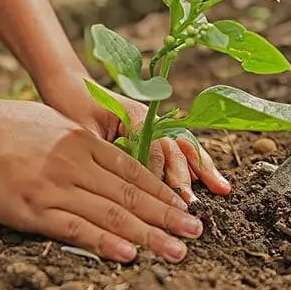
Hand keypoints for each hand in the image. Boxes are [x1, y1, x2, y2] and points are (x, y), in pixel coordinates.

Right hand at [0, 96, 203, 262]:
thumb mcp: (46, 122)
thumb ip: (75, 141)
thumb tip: (99, 155)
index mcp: (79, 139)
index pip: (131, 170)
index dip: (162, 191)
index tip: (183, 207)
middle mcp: (73, 162)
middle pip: (130, 194)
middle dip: (167, 216)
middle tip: (195, 233)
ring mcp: (53, 185)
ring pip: (110, 214)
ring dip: (148, 235)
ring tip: (176, 250)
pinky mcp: (30, 207)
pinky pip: (75, 228)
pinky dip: (105, 243)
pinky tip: (129, 254)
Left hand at [37, 69, 230, 202]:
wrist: (68, 85)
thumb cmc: (71, 106)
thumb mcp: (82, 131)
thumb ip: (103, 152)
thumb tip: (117, 183)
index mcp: (134, 115)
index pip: (153, 149)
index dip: (158, 175)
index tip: (161, 200)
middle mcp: (149, 118)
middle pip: (174, 148)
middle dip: (185, 177)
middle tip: (192, 204)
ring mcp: (153, 124)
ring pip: (182, 147)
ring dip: (201, 169)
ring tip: (222, 189)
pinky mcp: (150, 131)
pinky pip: (176, 148)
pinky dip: (193, 163)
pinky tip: (209, 179)